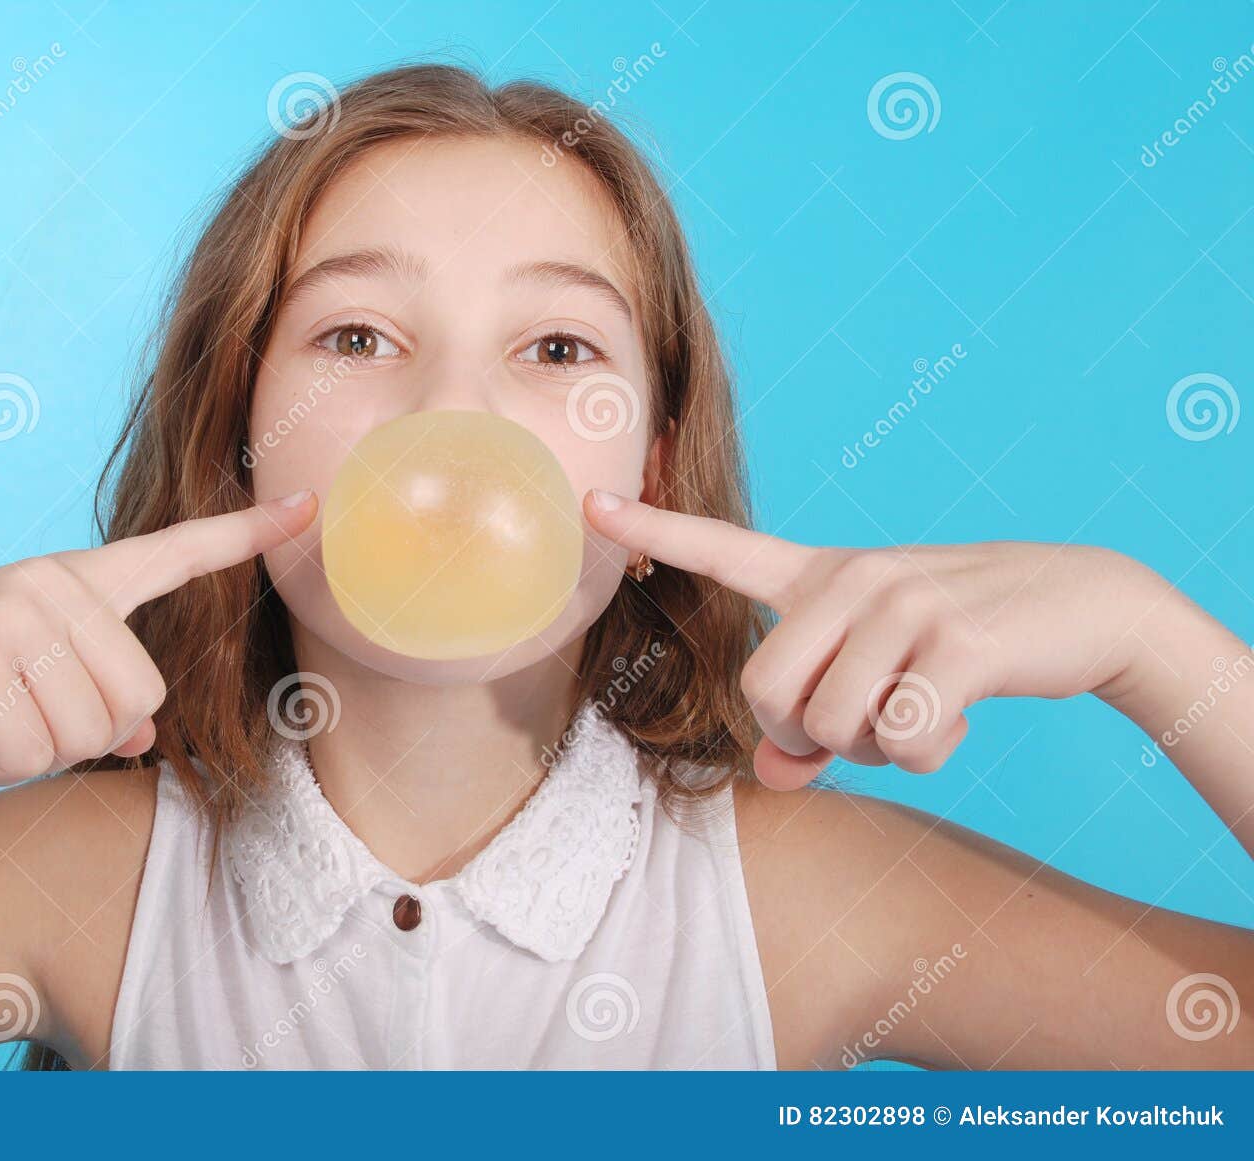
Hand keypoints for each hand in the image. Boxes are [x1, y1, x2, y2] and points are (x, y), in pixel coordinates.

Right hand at [0, 490, 316, 784]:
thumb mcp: (28, 678)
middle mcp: (54, 583)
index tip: (311, 506)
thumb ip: (94, 697)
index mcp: (74, 578)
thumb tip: (143, 744)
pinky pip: (34, 753)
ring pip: (90, 734)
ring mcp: (17, 615)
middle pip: (142, 701)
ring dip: (33, 752)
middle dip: (83, 734)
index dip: (247, 534)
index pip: (176, 551)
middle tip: (15, 714)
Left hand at [586, 489, 1169, 789]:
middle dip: (807, 735)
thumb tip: (773, 776)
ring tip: (920, 711)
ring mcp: (906, 602)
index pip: (724, 548)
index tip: (589, 504)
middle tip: (863, 722)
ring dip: (876, 750)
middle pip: (766, 692)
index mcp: (822, 575)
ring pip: (834, 725)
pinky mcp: (959, 640)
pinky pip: (906, 738)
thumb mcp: (880, 671)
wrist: (1084, 604)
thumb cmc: (958, 643)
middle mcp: (854, 578)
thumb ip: (814, 725)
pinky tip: (962, 718)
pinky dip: (929, 755)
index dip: (654, 530)